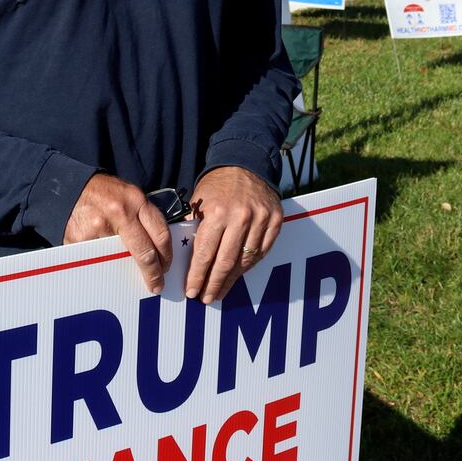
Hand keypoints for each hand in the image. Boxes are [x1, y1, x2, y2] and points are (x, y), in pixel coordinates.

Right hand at [64, 173, 171, 293]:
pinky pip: (98, 259)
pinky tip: (102, 258)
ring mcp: (99, 227)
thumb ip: (144, 219)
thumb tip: (158, 249)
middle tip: (156, 284)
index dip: (167, 256)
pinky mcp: (81, 240)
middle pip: (145, 253)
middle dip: (153, 273)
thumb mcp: (130, 197)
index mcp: (136, 201)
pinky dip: (103, 263)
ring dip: (126, 269)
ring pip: (120, 260)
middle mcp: (119, 213)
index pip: (161, 234)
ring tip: (127, 271)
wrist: (70, 187)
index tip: (166, 267)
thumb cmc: (104, 194)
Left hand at [185, 166, 282, 302]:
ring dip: (232, 280)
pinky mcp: (275, 220)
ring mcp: (261, 220)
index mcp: (218, 214)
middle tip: (206, 298)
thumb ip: (195, 228)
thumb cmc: (217, 185)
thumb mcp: (199, 202)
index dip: (197, 276)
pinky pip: (262, 251)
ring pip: (246, 261)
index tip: (192, 291)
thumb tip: (186, 259)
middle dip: (214, 284)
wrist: (245, 162)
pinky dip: (250, 265)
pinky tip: (239, 273)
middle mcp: (241, 218)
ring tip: (220, 291)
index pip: (205, 254)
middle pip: (226, 263)